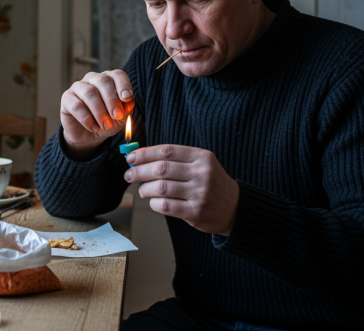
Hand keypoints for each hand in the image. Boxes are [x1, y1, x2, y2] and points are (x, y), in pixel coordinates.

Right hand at [60, 70, 134, 157]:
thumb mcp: (120, 118)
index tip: (127, 98)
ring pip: (89, 92)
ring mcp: (78, 87)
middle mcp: (94, 79)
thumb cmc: (106, 122)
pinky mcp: (67, 98)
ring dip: (100, 111)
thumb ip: (126, 110)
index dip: (124, 85)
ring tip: (106, 125)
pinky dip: (87, 119)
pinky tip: (94, 128)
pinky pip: (77, 105)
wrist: (88, 135)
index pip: (118, 75)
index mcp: (109, 80)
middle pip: (103, 81)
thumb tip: (129, 103)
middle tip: (117, 116)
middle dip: (112, 100)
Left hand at [125, 145, 239, 235]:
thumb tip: (141, 159)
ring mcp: (199, 193)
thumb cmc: (212, 184)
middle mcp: (201, 173)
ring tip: (142, 190)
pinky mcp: (195, 211)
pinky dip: (154, 203)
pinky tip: (153, 201)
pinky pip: (166, 205)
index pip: (167, 151)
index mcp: (202, 157)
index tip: (131, 158)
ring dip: (145, 188)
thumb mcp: (201, 165)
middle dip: (139, 171)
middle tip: (129, 174)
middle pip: (161, 168)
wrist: (235, 208)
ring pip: (161, 187)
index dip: (145, 154)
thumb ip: (175, 160)